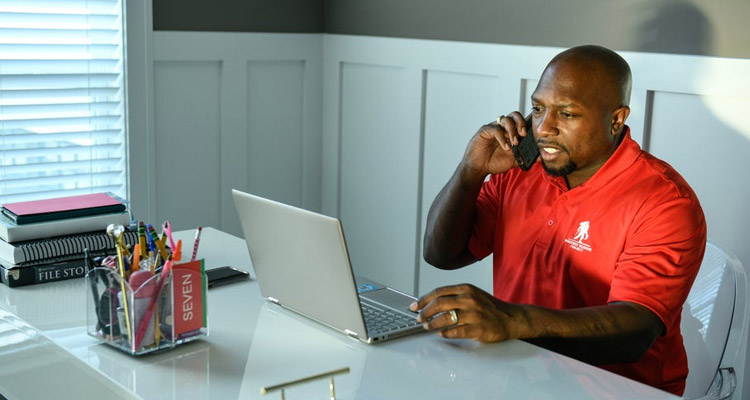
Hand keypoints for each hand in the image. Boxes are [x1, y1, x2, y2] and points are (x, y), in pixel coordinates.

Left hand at [410, 284, 524, 342]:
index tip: (415, 306)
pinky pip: (456, 331)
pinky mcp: (477, 328)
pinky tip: (441, 334)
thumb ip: (455, 296)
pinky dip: (445, 333)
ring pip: (445, 318)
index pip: (439, 292)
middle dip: (425, 312)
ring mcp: (473, 314)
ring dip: (432, 324)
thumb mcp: (473, 294)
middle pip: (439, 304)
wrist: (511, 318)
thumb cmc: (490, 307)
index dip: (424, 299)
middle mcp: (469, 299)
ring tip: (427, 327)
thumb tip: (432, 303)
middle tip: (418, 318)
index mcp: (466, 289)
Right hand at [461, 112, 528, 176]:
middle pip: (514, 115)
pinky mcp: (485, 131)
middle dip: (521, 123)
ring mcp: (493, 127)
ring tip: (514, 143)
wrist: (479, 168)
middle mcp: (502, 127)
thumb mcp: (514, 160)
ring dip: (512, 130)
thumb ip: (526, 157)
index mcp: (510, 132)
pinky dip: (502, 137)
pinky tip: (505, 147)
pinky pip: (495, 128)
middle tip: (523, 134)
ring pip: (506, 119)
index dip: (527, 124)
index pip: (521, 121)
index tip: (532, 134)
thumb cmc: (494, 162)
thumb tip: (542, 156)